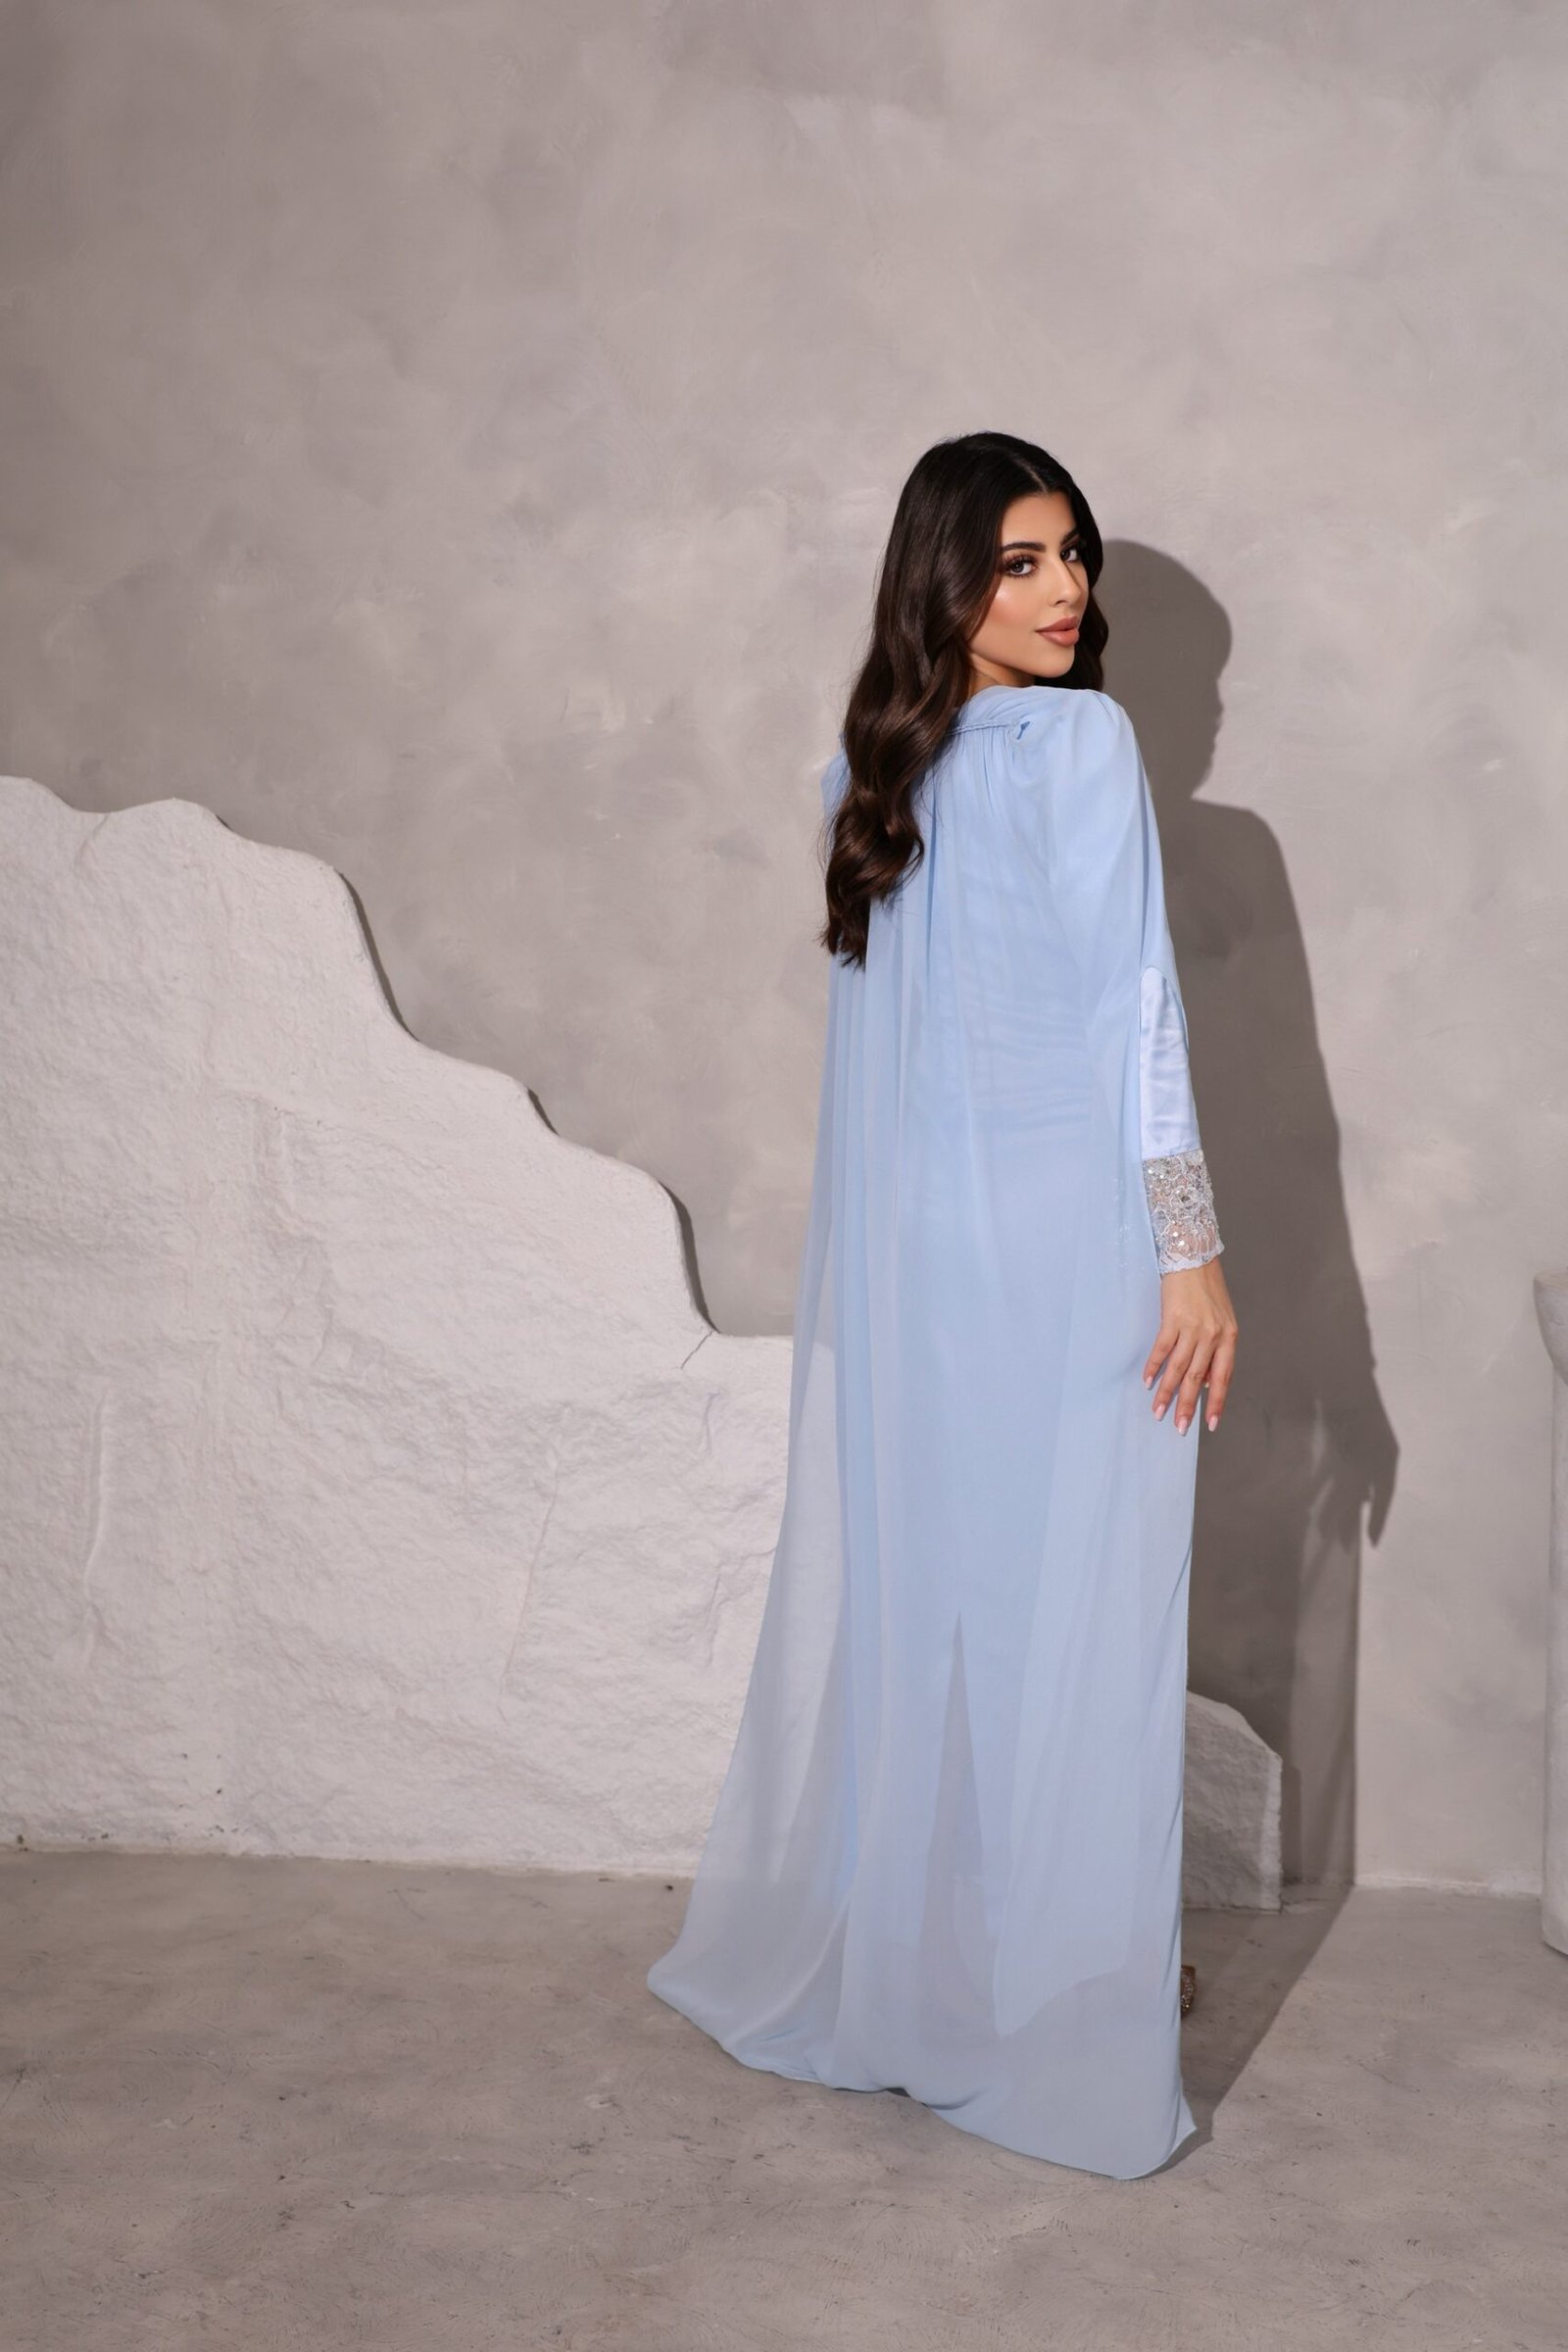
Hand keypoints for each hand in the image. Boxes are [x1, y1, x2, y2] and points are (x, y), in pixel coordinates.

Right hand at [1144, 1259, 1237, 1434]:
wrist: (1194, 1257)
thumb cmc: (1208, 1289)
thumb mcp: (1222, 1320)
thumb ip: (1217, 1350)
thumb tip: (1206, 1381)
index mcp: (1229, 1337)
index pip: (1223, 1377)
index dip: (1215, 1402)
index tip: (1210, 1423)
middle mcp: (1213, 1335)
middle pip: (1198, 1378)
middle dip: (1186, 1405)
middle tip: (1178, 1427)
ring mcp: (1192, 1328)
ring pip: (1179, 1368)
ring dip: (1166, 1392)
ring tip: (1159, 1411)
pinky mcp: (1173, 1319)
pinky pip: (1162, 1349)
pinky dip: (1154, 1367)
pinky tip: (1148, 1382)